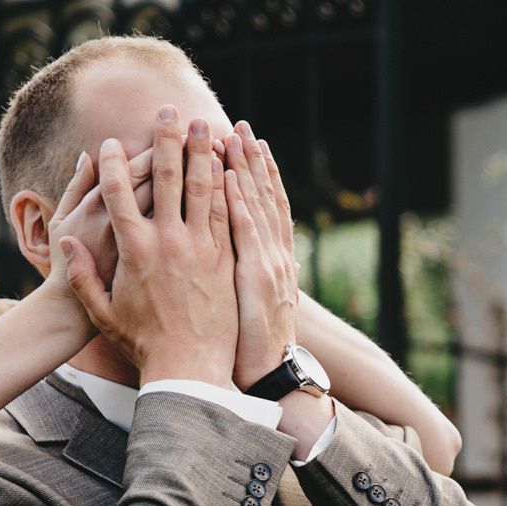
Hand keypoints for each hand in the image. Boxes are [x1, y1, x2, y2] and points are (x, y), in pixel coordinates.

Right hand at [60, 109, 237, 386]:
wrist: (188, 370)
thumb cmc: (143, 344)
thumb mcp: (103, 312)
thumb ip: (83, 277)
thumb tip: (66, 245)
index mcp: (133, 251)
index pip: (117, 193)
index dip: (113, 163)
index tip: (110, 142)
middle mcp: (167, 242)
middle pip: (165, 177)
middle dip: (166, 139)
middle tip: (169, 111)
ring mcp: (200, 248)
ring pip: (202, 188)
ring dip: (203, 152)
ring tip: (206, 125)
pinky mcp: (225, 259)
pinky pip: (225, 213)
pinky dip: (226, 185)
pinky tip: (230, 165)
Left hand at [223, 124, 298, 391]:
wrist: (272, 379)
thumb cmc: (255, 350)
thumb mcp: (260, 309)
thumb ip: (257, 279)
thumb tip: (258, 263)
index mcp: (274, 262)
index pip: (268, 209)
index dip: (261, 176)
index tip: (250, 146)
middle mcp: (275, 257)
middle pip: (265, 199)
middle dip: (254, 161)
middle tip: (241, 126)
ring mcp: (269, 265)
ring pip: (258, 207)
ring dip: (248, 169)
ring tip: (236, 135)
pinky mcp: (257, 279)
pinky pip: (245, 233)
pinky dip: (241, 202)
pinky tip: (231, 176)